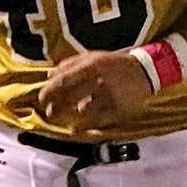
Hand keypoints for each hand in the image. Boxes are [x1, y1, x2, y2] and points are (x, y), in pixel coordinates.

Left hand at [37, 49, 153, 129]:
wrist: (145, 71)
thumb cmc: (114, 64)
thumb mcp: (92, 57)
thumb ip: (70, 64)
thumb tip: (48, 75)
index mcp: (90, 66)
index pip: (63, 80)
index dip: (49, 91)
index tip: (42, 98)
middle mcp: (98, 81)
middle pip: (70, 97)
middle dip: (56, 106)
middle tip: (49, 112)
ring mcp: (109, 96)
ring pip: (83, 110)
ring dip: (70, 115)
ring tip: (62, 117)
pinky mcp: (118, 109)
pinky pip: (98, 121)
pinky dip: (84, 126)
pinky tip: (75, 129)